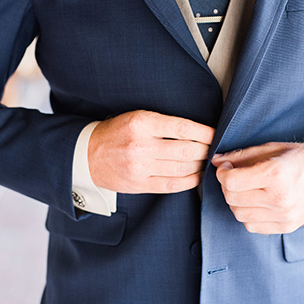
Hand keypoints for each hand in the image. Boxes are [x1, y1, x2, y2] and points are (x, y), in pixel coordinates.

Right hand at [88, 110, 214, 193]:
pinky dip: (190, 181)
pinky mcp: (140, 184)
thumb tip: (197, 131)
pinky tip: (197, 175)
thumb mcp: (137, 118)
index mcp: (142, 123)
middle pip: (187, 150)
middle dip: (205, 150)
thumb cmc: (116, 133)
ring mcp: (141, 168)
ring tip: (206, 161)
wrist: (87, 155)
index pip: (183, 128)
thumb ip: (164, 124)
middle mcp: (141, 146)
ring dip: (200, 165)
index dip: (205, 132)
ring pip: (183, 168)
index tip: (216, 134)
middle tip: (214, 148)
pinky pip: (173, 185)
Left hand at [212, 142, 303, 233]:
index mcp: (275, 174)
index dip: (222, 174)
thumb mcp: (273, 149)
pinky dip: (248, 215)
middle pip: (232, 198)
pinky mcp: (285, 227)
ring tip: (247, 190)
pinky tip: (257, 202)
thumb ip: (242, 155)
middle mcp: (279, 198)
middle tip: (235, 177)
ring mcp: (282, 216)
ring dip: (236, 201)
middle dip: (228, 186)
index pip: (231, 181)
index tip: (226, 168)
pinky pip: (252, 226)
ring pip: (239, 214)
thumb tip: (216, 161)